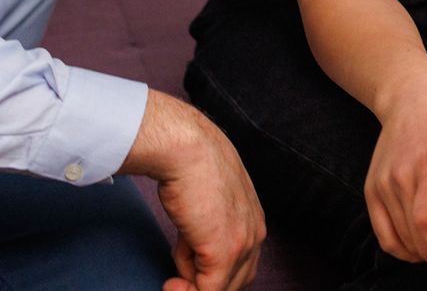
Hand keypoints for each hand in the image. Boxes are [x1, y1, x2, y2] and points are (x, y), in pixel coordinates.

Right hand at [121, 90, 265, 290]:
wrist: (186, 150)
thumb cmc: (190, 167)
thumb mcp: (207, 202)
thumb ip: (207, 230)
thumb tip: (191, 258)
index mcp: (254, 220)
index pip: (241, 266)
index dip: (212, 275)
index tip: (186, 272)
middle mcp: (256, 234)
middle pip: (235, 282)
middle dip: (203, 283)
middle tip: (175, 278)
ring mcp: (242, 244)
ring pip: (220, 289)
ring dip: (191, 285)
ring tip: (177, 252)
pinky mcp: (224, 252)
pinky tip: (170, 283)